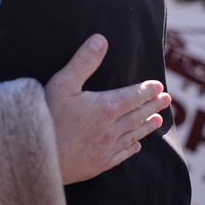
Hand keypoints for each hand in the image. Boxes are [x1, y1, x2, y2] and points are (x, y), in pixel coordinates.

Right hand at [44, 34, 169, 184]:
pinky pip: (121, 155)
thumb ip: (84, 61)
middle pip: (137, 115)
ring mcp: (106, 148)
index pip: (133, 96)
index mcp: (105, 107)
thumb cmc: (47, 116)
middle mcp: (111, 129)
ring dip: (147, 126)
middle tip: (166, 100)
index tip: (159, 86)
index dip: (147, 90)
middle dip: (153, 106)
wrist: (37, 155)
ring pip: (133, 134)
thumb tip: (100, 40)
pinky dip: (132, 148)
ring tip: (158, 120)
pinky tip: (136, 146)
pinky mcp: (98, 164)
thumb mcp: (62, 83)